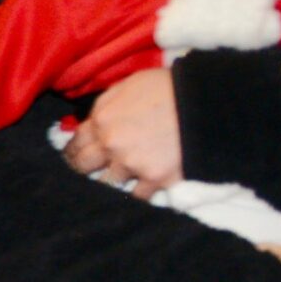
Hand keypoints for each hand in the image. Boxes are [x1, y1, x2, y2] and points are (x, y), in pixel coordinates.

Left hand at [62, 68, 181, 195]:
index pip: (76, 142)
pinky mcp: (155, 178)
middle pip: (83, 166)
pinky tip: (140, 190)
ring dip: (111, 182)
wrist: (206, 103)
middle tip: (90, 172)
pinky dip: (138, 194)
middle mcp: (111, 144)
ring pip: (107, 184)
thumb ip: (106, 105)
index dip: (74, 150)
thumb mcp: (129, 85)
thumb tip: (93, 120)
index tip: (75, 157)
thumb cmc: (169, 87)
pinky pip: (137, 196)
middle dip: (84, 169)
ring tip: (116, 182)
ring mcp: (131, 163)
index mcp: (102, 119)